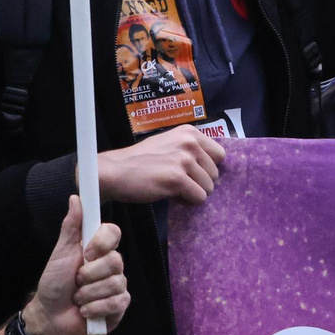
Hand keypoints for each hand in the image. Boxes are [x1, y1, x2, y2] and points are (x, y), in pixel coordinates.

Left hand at [22, 197, 126, 334]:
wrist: (50, 317)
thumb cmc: (54, 284)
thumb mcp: (60, 253)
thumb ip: (71, 226)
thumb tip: (76, 197)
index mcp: (98, 249)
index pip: (114, 233)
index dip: (102, 243)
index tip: (86, 252)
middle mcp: (111, 265)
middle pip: (116, 260)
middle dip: (89, 275)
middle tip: (76, 281)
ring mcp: (117, 285)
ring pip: (115, 283)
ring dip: (88, 294)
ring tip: (78, 298)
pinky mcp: (120, 306)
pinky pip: (116, 302)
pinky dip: (95, 308)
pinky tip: (85, 311)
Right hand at [95, 125, 224, 204]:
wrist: (114, 171)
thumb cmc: (140, 161)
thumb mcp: (169, 144)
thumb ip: (190, 150)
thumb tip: (215, 170)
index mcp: (189, 132)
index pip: (219, 155)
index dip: (207, 168)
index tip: (192, 173)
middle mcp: (190, 142)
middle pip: (215, 173)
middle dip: (200, 183)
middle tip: (179, 183)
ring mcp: (184, 160)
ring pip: (209, 188)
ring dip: (193, 193)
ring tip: (173, 189)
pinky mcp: (177, 179)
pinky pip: (198, 198)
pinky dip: (187, 202)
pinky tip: (171, 195)